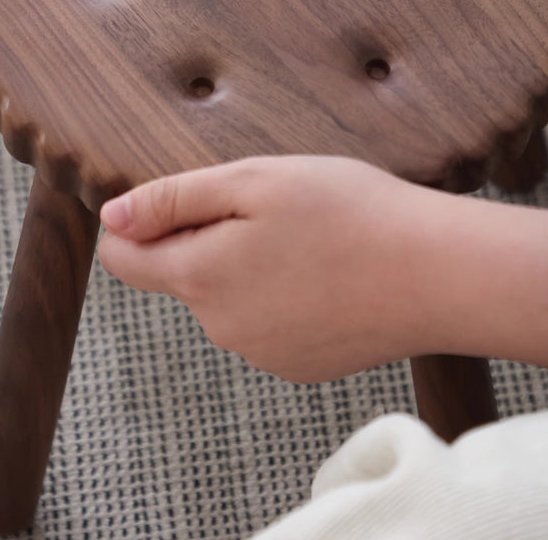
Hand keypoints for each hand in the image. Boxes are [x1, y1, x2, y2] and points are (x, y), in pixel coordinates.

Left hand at [98, 155, 547, 382]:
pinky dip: (283, 296)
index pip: (125, 259)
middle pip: (184, 274)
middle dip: (210, 238)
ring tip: (311, 239)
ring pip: (228, 298)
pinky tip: (329, 274)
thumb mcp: (254, 181)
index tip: (180, 199)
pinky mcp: (300, 365)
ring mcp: (263, 353)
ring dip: (249, 266)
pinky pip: (267, 323)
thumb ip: (174, 200)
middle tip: (274, 208)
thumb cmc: (349, 214)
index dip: (138, 222)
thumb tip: (113, 217)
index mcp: (201, 276)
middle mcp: (221, 326)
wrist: (435, 275)